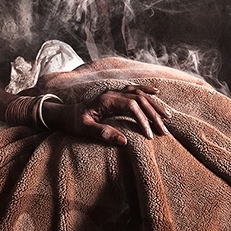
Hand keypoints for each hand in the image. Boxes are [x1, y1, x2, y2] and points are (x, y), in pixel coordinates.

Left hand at [46, 84, 170, 145]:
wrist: (63, 114)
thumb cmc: (73, 122)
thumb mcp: (85, 130)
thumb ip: (102, 133)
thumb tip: (124, 141)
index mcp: (106, 99)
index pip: (131, 106)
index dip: (143, 119)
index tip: (149, 135)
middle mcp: (112, 93)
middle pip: (139, 99)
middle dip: (153, 114)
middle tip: (164, 130)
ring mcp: (114, 92)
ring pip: (139, 94)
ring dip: (154, 104)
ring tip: (167, 117)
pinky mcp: (114, 95)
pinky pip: (134, 89)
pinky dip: (146, 90)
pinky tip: (156, 93)